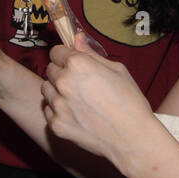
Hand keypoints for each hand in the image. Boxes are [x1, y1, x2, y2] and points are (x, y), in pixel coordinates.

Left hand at [42, 34, 159, 173]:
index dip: (65, 57)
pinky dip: (58, 111)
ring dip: (57, 91)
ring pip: (46, 90)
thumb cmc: (130, 102)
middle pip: (49, 70)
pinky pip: (48, 110)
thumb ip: (91, 54)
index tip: (73, 64)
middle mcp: (63, 82)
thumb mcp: (117, 70)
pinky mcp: (56, 124)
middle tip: (80, 85)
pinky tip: (76, 114)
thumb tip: (76, 38)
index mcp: (78, 64)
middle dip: (61, 73)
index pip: (56, 52)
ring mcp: (58, 105)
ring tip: (78, 100)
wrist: (132, 139)